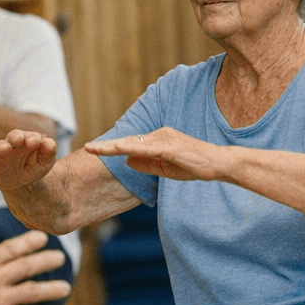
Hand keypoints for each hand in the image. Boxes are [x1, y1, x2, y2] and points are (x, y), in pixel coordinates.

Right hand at [0, 129, 59, 190]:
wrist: (22, 184)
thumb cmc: (34, 168)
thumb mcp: (45, 162)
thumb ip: (49, 152)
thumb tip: (48, 142)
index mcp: (26, 141)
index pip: (28, 136)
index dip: (31, 138)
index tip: (34, 143)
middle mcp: (10, 145)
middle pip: (11, 138)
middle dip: (13, 139)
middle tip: (16, 142)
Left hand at [81, 127, 221, 181]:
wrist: (218, 164)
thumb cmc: (195, 166)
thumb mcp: (166, 169)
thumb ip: (146, 164)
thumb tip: (125, 160)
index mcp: (158, 140)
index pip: (131, 144)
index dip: (112, 148)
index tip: (94, 150)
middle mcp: (159, 135)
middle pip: (128, 141)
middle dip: (106, 146)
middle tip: (86, 148)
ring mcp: (164, 138)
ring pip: (132, 143)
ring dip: (111, 146)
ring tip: (92, 149)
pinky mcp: (169, 146)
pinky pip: (145, 148)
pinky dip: (128, 148)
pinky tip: (115, 150)